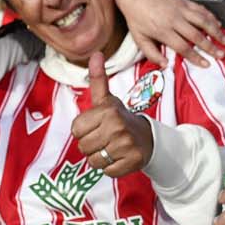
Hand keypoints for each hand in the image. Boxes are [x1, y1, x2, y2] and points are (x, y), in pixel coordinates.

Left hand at [72, 52, 154, 176]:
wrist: (148, 137)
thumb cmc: (120, 118)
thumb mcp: (107, 99)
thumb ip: (98, 78)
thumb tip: (97, 53)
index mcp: (107, 110)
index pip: (76, 130)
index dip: (84, 130)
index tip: (97, 126)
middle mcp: (117, 127)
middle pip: (83, 147)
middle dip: (91, 145)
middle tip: (105, 138)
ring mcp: (125, 145)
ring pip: (94, 161)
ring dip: (100, 157)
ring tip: (111, 147)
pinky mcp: (132, 162)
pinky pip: (107, 172)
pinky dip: (111, 168)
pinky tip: (120, 157)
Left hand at [115, 0, 224, 68]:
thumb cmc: (136, 18)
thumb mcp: (139, 38)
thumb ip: (151, 53)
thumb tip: (165, 66)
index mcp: (162, 30)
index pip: (183, 47)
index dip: (196, 57)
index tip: (206, 65)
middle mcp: (174, 19)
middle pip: (196, 35)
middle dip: (211, 47)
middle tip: (222, 56)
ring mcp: (180, 8)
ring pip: (202, 21)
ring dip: (216, 31)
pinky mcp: (183, 1)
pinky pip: (201, 9)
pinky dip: (211, 17)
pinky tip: (218, 25)